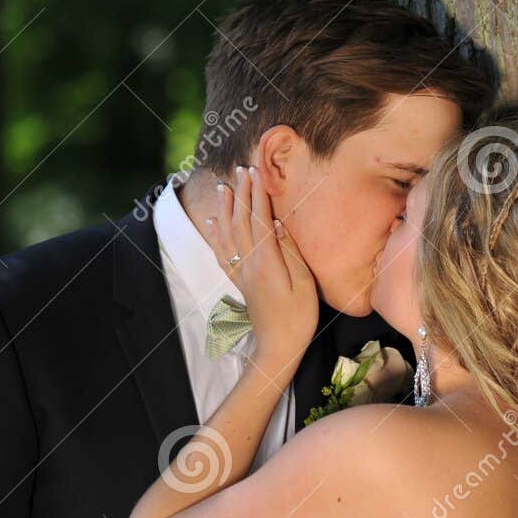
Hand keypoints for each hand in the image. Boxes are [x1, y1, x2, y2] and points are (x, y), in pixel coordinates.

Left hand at [207, 165, 317, 375]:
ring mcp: (241, 273)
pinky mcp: (240, 282)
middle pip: (242, 222)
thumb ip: (290, 252)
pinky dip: (216, 235)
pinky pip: (223, 254)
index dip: (258, 194)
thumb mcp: (304, 284)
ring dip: (225, 209)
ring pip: (228, 234)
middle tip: (241, 169)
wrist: (278, 348)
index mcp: (267, 261)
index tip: (257, 172)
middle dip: (242, 193)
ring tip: (224, 188)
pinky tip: (213, 223)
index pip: (260, 219)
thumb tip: (279, 224)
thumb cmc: (299, 318)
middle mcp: (249, 264)